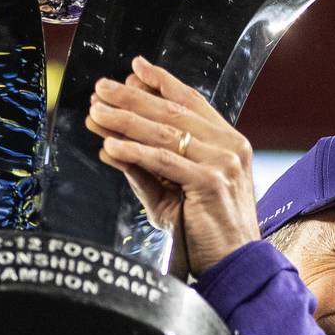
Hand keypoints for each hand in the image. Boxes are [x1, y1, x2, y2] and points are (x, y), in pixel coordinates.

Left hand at [84, 57, 259, 275]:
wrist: (236, 265)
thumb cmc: (208, 233)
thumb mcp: (175, 194)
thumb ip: (149, 169)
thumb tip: (111, 146)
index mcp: (228, 142)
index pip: (192, 102)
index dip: (162, 82)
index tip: (134, 68)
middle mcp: (230, 146)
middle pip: (173, 111)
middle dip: (133, 97)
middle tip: (101, 89)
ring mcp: (223, 162)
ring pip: (164, 132)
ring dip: (125, 120)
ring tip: (97, 113)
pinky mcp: (210, 182)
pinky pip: (163, 160)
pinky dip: (134, 151)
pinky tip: (111, 146)